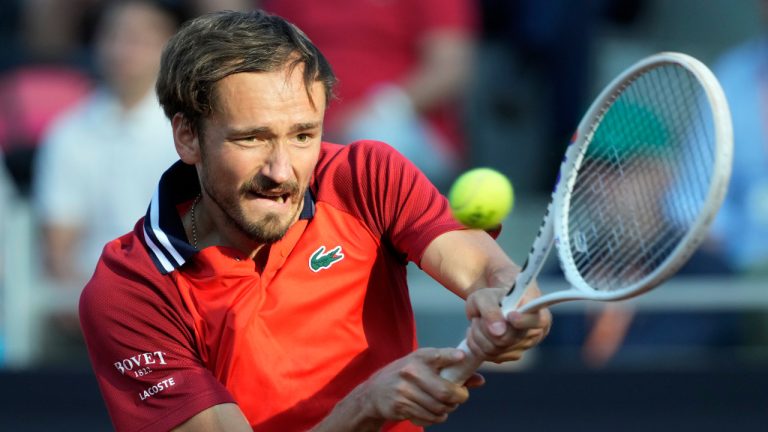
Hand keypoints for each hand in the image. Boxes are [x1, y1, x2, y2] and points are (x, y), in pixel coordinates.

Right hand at [357, 348, 483, 426]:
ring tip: (445, 405)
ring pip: (439, 408)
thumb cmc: (407, 376)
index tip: (461, 357)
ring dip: (447, 410)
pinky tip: (432, 412)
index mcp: (420, 357)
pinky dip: (436, 418)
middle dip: (459, 397)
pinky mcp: (400, 406)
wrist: (375, 392)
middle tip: (460, 397)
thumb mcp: (425, 366)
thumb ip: (452, 371)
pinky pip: (428, 418)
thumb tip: (480, 380)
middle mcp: (411, 371)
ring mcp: (404, 390)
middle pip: (445, 391)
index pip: (438, 355)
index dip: (451, 357)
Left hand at [464, 285, 551, 362]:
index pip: (538, 320)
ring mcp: (523, 347)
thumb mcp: (486, 296)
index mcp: (536, 311)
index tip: (510, 315)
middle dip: (486, 328)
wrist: (491, 306)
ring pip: (495, 350)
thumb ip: (491, 310)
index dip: (524, 320)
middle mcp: (534, 332)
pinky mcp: (509, 356)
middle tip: (479, 316)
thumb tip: (498, 332)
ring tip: (478, 322)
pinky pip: (488, 356)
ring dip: (478, 335)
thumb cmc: (493, 297)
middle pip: (508, 339)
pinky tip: (478, 333)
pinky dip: (477, 344)